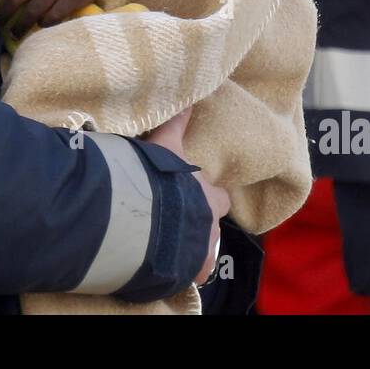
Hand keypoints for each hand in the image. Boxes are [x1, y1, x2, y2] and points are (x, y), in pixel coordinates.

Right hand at [142, 108, 229, 286]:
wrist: (149, 218)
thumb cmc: (162, 179)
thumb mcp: (166, 146)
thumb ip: (176, 124)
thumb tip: (189, 96)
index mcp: (212, 198)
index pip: (220, 198)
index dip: (208, 197)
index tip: (195, 194)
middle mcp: (212, 226)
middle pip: (211, 225)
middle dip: (198, 222)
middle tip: (176, 217)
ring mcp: (202, 252)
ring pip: (201, 251)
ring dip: (187, 246)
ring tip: (164, 240)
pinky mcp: (187, 272)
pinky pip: (186, 272)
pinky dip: (176, 267)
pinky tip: (160, 261)